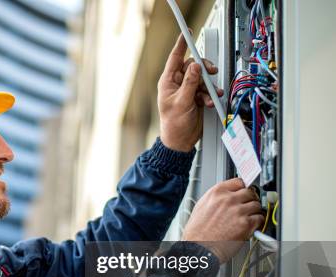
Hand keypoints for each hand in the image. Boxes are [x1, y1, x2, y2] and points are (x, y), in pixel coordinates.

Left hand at [157, 33, 223, 151]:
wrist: (181, 141)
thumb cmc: (173, 125)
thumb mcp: (182, 102)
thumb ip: (190, 83)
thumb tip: (195, 67)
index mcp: (168, 82)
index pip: (175, 58)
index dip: (181, 45)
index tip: (186, 33)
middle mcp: (177, 84)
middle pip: (193, 66)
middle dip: (203, 70)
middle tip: (210, 72)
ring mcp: (188, 91)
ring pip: (202, 78)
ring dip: (209, 86)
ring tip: (210, 95)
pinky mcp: (196, 98)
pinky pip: (206, 89)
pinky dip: (210, 95)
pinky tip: (210, 102)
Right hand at [182, 178, 264, 262]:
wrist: (199, 247)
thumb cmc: (197, 231)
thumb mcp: (202, 206)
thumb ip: (217, 198)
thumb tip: (228, 195)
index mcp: (216, 192)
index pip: (239, 182)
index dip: (243, 188)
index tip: (244, 192)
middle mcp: (228, 199)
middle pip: (250, 192)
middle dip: (250, 200)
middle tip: (247, 207)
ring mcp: (238, 211)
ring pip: (256, 205)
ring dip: (254, 211)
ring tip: (248, 217)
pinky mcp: (246, 224)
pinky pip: (260, 218)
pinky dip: (257, 222)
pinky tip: (251, 225)